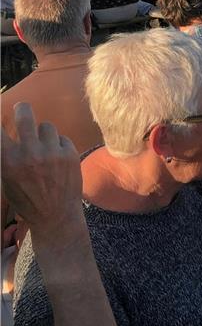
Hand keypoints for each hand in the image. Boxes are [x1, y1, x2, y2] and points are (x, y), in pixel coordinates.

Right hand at [0, 103, 81, 231]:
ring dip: (44, 135)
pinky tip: (58, 161)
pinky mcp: (70, 154)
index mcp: (8, 161)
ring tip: (44, 149)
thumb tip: (4, 135)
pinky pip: (62, 138)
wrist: (56, 216)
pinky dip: (59, 146)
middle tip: (22, 110)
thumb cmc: (27, 199)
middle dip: (22, 109)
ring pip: (46, 126)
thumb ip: (5, 156)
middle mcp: (29, 153)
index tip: (1, 120)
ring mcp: (51, 152)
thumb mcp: (7, 180)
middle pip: (24, 113)